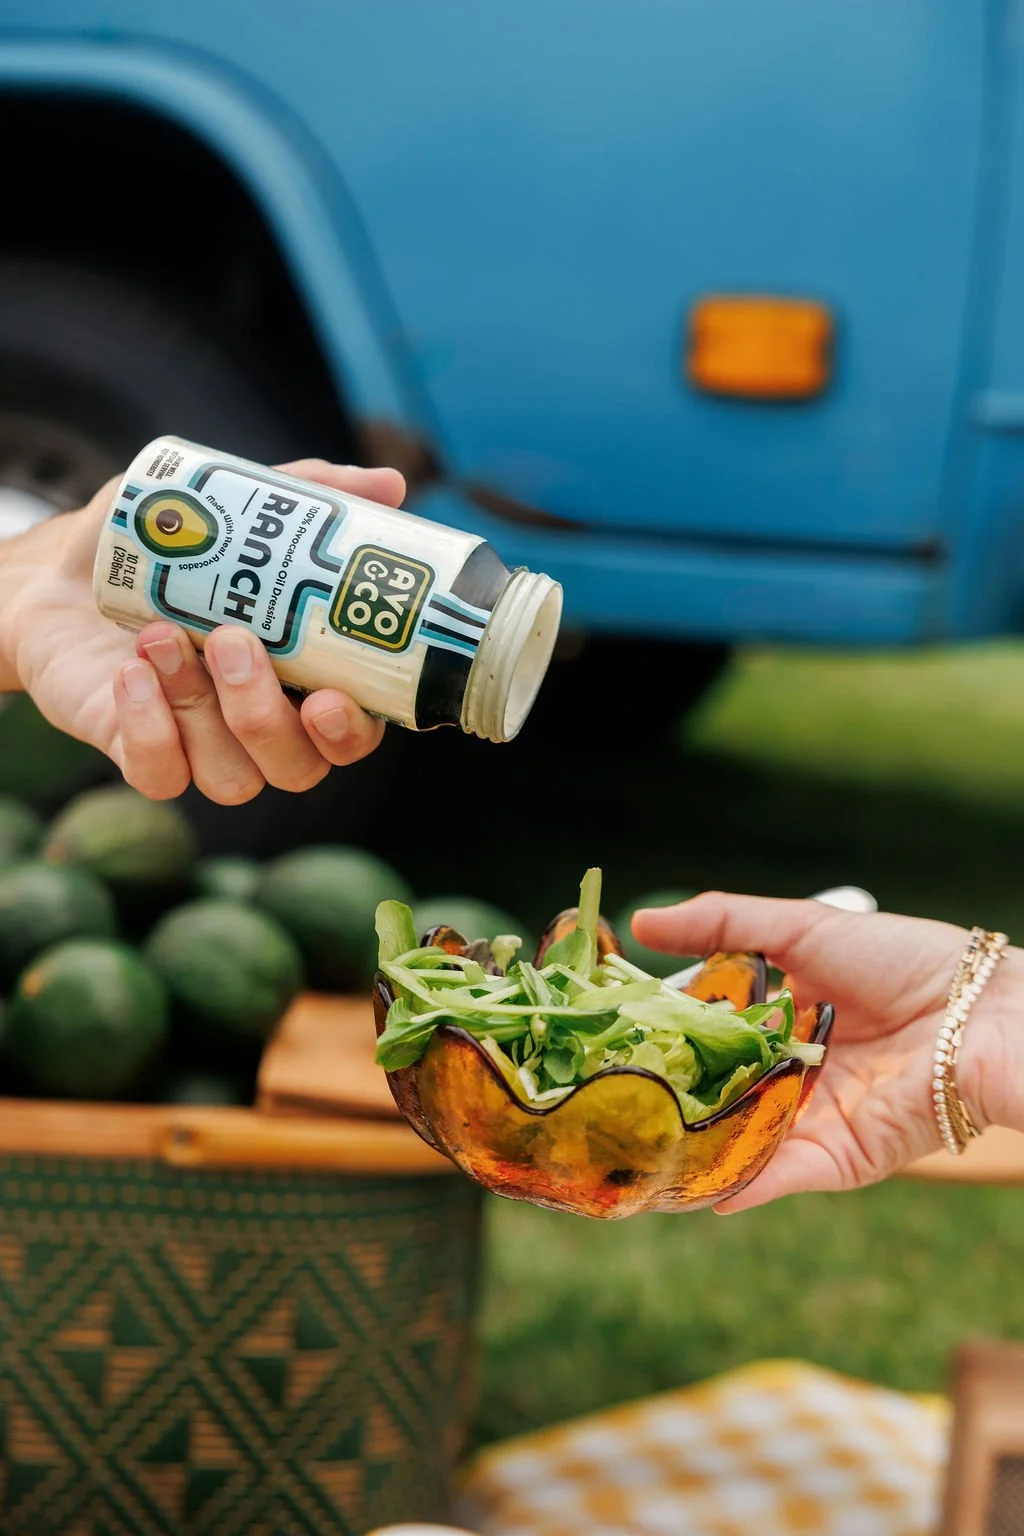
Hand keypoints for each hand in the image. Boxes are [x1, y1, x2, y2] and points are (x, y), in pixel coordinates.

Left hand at [0, 460, 405, 802]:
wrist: (60, 573)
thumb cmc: (163, 546)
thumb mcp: (232, 506)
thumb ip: (309, 495)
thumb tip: (391, 485)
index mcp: (305, 682)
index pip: (351, 735)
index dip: (349, 732)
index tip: (328, 697)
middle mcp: (262, 727)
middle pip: (297, 769)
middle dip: (265, 714)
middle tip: (231, 641)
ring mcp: (202, 747)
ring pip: (232, 778)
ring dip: (200, 709)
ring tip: (161, 636)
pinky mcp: (141, 755)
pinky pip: (161, 777)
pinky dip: (150, 730)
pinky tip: (132, 674)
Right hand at [632, 894, 1023, 1211]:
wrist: (982, 1015)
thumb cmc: (905, 961)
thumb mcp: (802, 926)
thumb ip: (721, 922)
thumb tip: (641, 922)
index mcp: (779, 1017)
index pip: (703, 1029)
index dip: (657, 1032)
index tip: (602, 1031)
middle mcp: (788, 1072)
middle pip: (712, 1090)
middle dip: (662, 1099)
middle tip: (597, 1100)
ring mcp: (810, 1119)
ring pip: (736, 1140)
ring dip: (688, 1152)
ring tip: (626, 1156)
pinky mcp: (839, 1159)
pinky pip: (780, 1176)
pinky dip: (741, 1185)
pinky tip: (697, 1189)